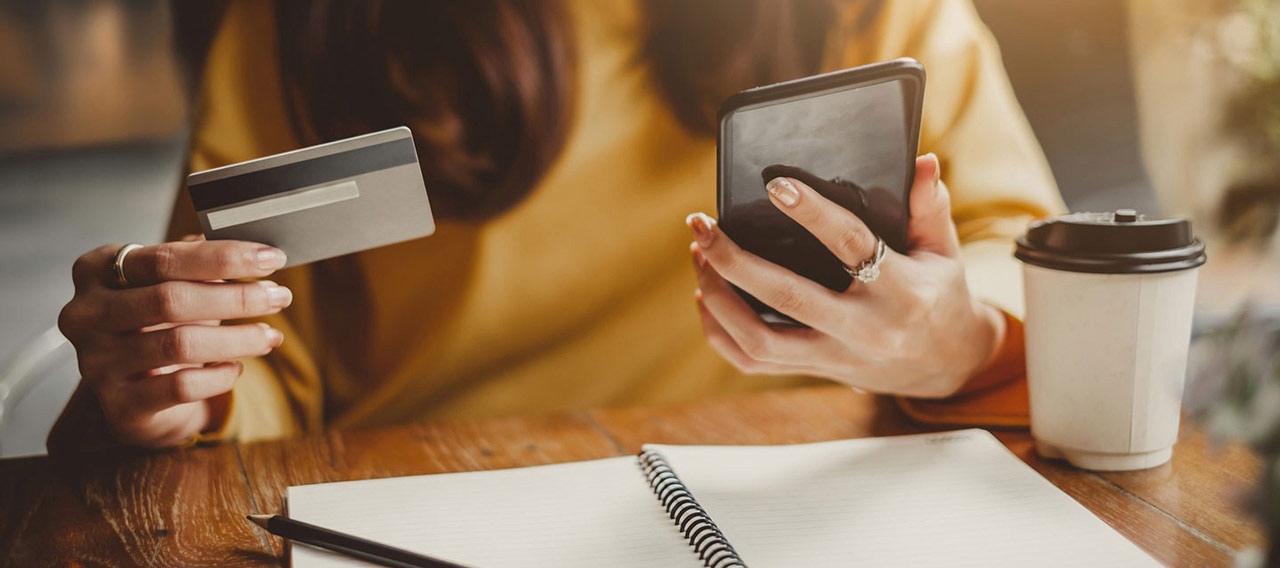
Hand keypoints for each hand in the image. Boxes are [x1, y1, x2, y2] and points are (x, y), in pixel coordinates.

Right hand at [58, 237, 291, 447]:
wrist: (135, 391)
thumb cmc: (158, 324)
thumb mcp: (173, 285)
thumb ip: (202, 264)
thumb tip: (256, 251)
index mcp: (97, 270)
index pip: (164, 258)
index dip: (223, 257)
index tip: (270, 258)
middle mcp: (86, 314)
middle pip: (170, 299)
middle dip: (236, 297)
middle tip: (278, 297)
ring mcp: (97, 362)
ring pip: (179, 344)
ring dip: (237, 338)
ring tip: (270, 335)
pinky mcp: (120, 404)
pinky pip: (181, 386)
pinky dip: (220, 376)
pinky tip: (237, 368)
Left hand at [687, 154, 1004, 397]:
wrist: (947, 366)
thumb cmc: (940, 295)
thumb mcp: (945, 251)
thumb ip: (930, 207)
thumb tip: (921, 161)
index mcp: (901, 291)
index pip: (851, 245)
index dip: (812, 213)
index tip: (775, 185)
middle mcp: (864, 329)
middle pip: (786, 297)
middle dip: (734, 260)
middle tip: (702, 225)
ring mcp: (835, 356)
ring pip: (759, 339)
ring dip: (718, 297)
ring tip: (700, 255)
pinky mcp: (815, 371)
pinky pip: (753, 361)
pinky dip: (720, 332)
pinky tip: (706, 296)